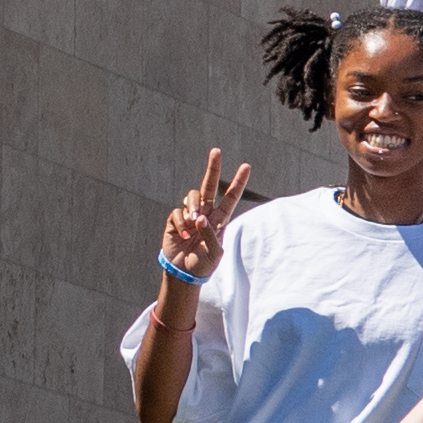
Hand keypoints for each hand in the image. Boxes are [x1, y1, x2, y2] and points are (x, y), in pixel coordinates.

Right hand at [154, 154, 251, 278]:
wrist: (184, 272)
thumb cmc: (203, 264)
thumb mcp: (214, 253)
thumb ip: (210, 235)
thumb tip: (200, 218)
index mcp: (220, 219)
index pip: (231, 197)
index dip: (238, 182)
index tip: (246, 166)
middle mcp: (206, 213)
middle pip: (209, 186)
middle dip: (213, 168)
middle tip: (216, 151)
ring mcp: (190, 215)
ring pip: (192, 196)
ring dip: (193, 206)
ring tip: (195, 222)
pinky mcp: (175, 220)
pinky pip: (178, 212)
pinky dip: (181, 223)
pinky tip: (183, 235)